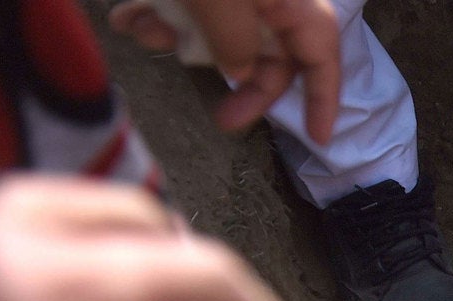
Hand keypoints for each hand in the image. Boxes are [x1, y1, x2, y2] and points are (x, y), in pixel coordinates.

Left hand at [110, 0, 342, 143]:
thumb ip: (235, 40)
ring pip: (220, 31)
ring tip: (141, 31)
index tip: (318, 135)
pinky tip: (128, 17)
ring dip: (179, 42)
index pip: (320, 51)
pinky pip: (187, 8)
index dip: (324, 95)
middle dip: (241, 81)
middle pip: (270, 50)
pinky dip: (159, 17)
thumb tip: (240, 69)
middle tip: (222, 119)